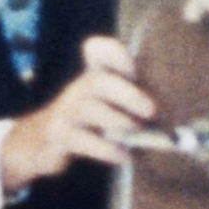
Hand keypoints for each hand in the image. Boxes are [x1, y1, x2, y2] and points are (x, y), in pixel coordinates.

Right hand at [0, 34, 153, 195]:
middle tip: (151, 111)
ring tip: (135, 133)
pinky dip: (108, 150)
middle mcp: (79, 89)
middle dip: (127, 94)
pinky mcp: (60, 136)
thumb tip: (170, 117)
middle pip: (98, 81)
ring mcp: (66, 112)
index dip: (114, 52)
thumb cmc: (84, 122)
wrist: (38, 141)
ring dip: (119, 122)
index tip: (134, 66)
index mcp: (93, 77)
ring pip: (91, 110)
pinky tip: (124, 156)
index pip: (98, 51)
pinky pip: (85, 141)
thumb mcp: (103, 104)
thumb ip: (131, 103)